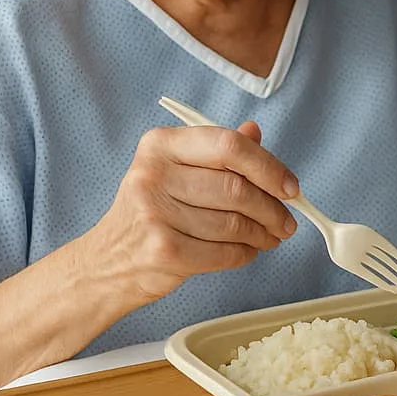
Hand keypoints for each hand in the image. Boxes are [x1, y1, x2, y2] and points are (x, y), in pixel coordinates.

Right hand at [84, 121, 298, 305]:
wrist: (105, 263)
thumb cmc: (150, 214)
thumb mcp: (175, 172)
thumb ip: (216, 152)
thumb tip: (255, 131)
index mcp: (160, 145)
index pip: (229, 146)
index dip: (269, 167)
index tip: (291, 187)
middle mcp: (153, 174)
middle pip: (236, 188)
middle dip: (272, 208)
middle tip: (287, 221)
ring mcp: (154, 213)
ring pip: (234, 223)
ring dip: (262, 234)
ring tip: (269, 237)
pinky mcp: (162, 250)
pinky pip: (224, 252)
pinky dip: (244, 255)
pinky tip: (246, 252)